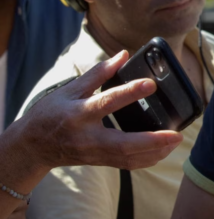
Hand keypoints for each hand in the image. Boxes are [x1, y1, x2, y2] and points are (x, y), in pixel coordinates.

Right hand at [14, 50, 182, 170]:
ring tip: (175, 141)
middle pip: (123, 144)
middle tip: (176, 134)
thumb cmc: (50, 114)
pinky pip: (126, 165)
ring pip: (127, 158)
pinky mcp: (99, 161)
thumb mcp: (70, 90)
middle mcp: (88, 137)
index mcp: (79, 113)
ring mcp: (94, 153)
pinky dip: (146, 160)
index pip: (107, 102)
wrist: (32, 147)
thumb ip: (98, 73)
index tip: (151, 84)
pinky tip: (162, 152)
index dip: (130, 92)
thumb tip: (123, 54)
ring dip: (154, 152)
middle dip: (152, 141)